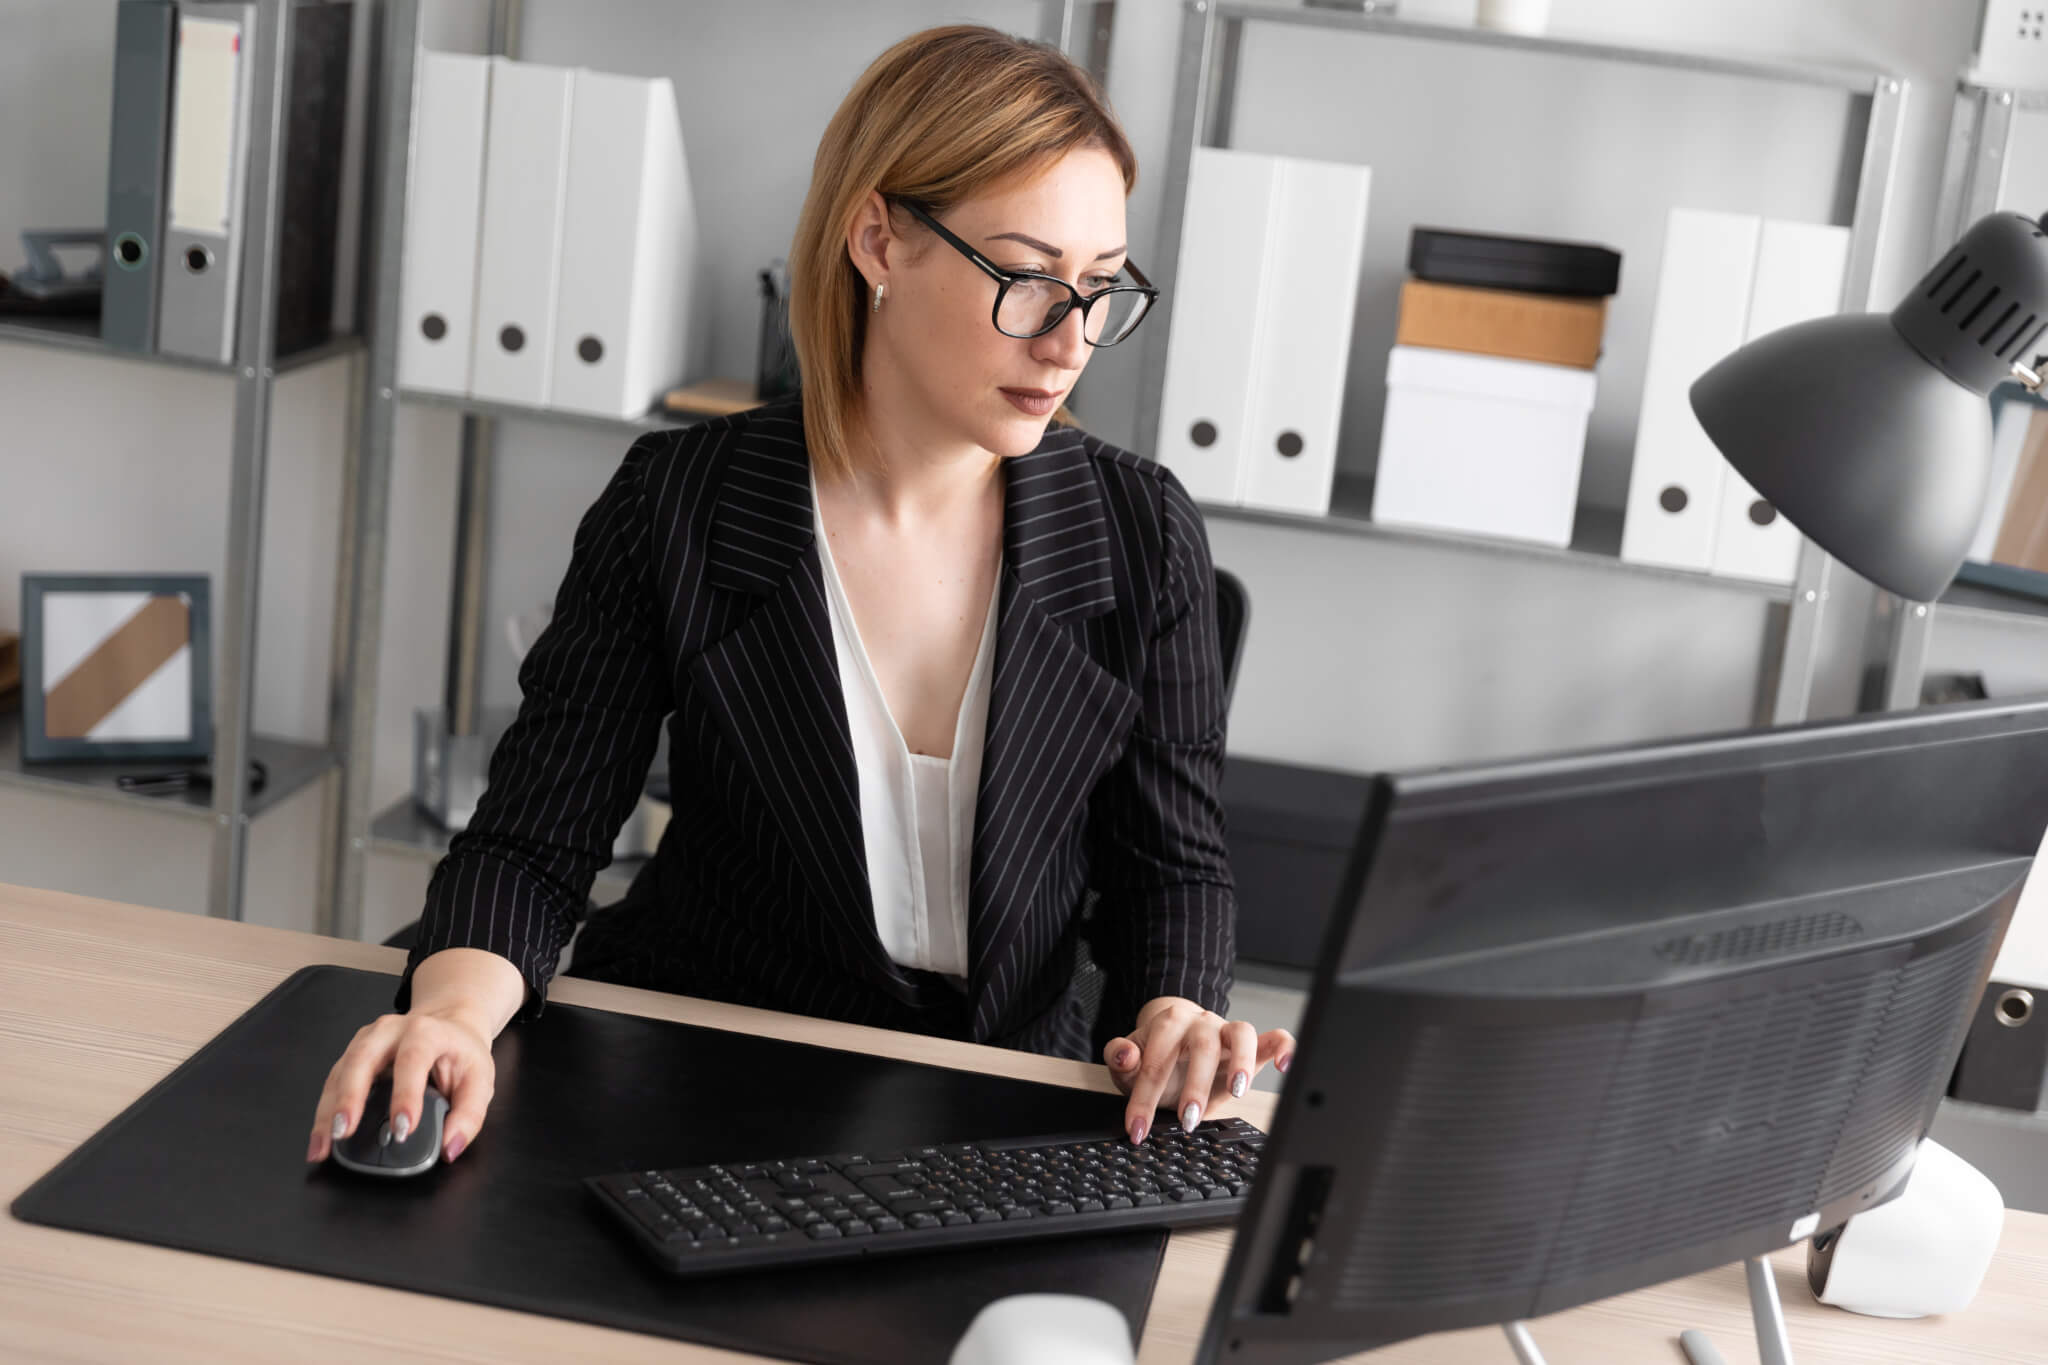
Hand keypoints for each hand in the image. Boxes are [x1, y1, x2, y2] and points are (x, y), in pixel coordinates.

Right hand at [306, 1007, 495, 1165]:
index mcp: (427, 1032)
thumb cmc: (461, 1053)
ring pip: (340, 1072)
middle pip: (363, 1059)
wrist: (448, 1025)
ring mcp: (366, 1041)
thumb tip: (451, 1148)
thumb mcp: (480, 1080)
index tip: (403, 1129)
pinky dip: (324, 1112)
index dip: (406, 1095)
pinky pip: (333, 1083)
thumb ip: (469, 1116)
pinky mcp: (352, 1055)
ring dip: (328, 1110)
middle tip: (345, 1132)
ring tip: (323, 1146)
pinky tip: (321, 1139)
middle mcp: (391, 1031)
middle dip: (351, 1098)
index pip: (413, 1059)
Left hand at [1103, 996, 1293, 1143]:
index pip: (1157, 1058)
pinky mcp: (1253, 1046)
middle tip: (1187, 1120)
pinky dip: (1284, 1047)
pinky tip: (1284, 1065)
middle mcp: (1202, 1023)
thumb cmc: (1155, 1057)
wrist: (1177, 1045)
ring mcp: (1228, 1032)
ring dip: (1241, 1061)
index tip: (1137, 1127)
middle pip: (1202, 1047)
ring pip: (1242, 1034)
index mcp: (1169, 1023)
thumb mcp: (1130, 1063)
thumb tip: (1122, 1053)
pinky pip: (1274, 1038)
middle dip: (1195, 1086)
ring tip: (1237, 1092)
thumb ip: (1121, 1058)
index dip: (1144, 1095)